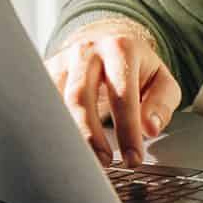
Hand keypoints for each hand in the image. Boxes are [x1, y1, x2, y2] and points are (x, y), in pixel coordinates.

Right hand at [43, 17, 181, 165]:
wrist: (107, 39)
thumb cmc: (137, 67)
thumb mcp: (161, 81)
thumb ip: (161, 104)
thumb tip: (149, 129)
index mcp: (120, 49)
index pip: (122, 96)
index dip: (128, 131)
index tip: (133, 160)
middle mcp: (87, 51)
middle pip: (79, 97)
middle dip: (89, 136)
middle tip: (104, 163)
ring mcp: (62, 60)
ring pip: (54, 101)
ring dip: (66, 135)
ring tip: (82, 161)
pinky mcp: (46, 71)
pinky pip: (41, 102)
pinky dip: (50, 127)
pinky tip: (61, 146)